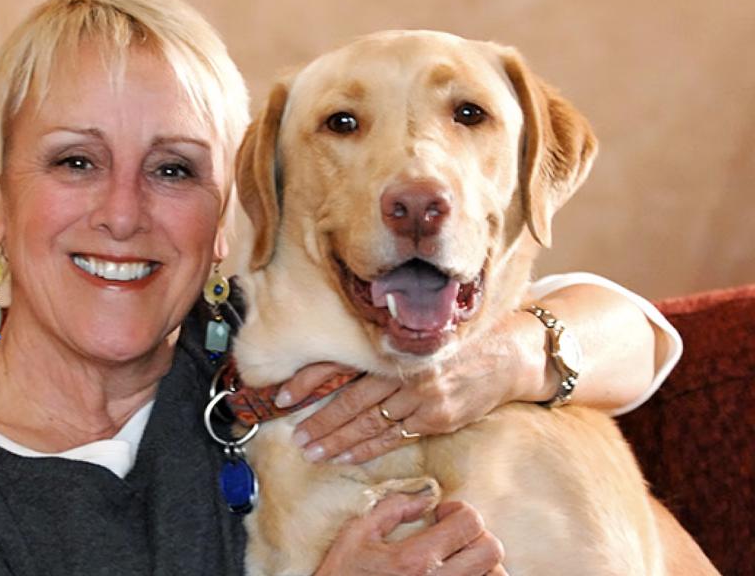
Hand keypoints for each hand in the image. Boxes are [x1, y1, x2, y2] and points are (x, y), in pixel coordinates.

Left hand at [279, 313, 537, 464]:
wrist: (509, 354)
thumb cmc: (456, 339)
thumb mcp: (415, 334)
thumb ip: (377, 347)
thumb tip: (328, 362)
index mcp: (393, 343)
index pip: (340, 364)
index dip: (309, 381)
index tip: (282, 397)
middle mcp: (405, 369)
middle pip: (350, 401)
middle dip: (319, 423)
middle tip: (296, 438)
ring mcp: (422, 396)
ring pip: (370, 424)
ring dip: (338, 442)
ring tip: (313, 453)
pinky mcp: (437, 418)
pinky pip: (394, 438)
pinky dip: (368, 449)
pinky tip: (348, 457)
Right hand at [315, 495, 505, 575]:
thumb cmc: (343, 575)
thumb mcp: (357, 534)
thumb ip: (393, 508)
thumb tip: (425, 497)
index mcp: (415, 559)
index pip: (470, 523)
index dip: (460, 511)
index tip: (442, 515)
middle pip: (491, 550)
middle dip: (476, 535)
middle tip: (452, 535)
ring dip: (480, 563)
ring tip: (455, 559)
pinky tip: (453, 573)